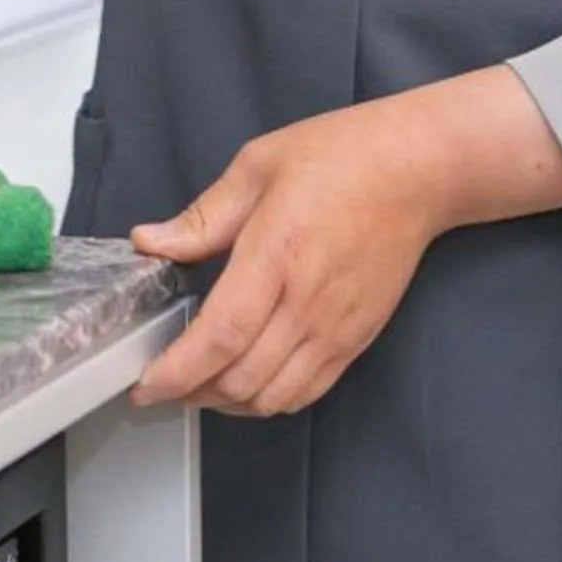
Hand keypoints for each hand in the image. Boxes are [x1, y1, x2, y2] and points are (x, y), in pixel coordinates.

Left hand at [125, 101, 441, 416]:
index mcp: (276, 255)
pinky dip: (267, 401)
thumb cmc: (339, 157)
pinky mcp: (355, 340)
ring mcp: (335, 329)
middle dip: (190, 393)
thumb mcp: (257, 166)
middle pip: (241, 380)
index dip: (177, 371)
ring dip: (226, 403)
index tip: (145, 383)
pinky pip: (306, 392)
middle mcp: (307, 303)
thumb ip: (202, 217)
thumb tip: (150, 242)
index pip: (220, 336)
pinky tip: (244, 383)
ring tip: (195, 386)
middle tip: (158, 383)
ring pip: (272, 398)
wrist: (416, 171)